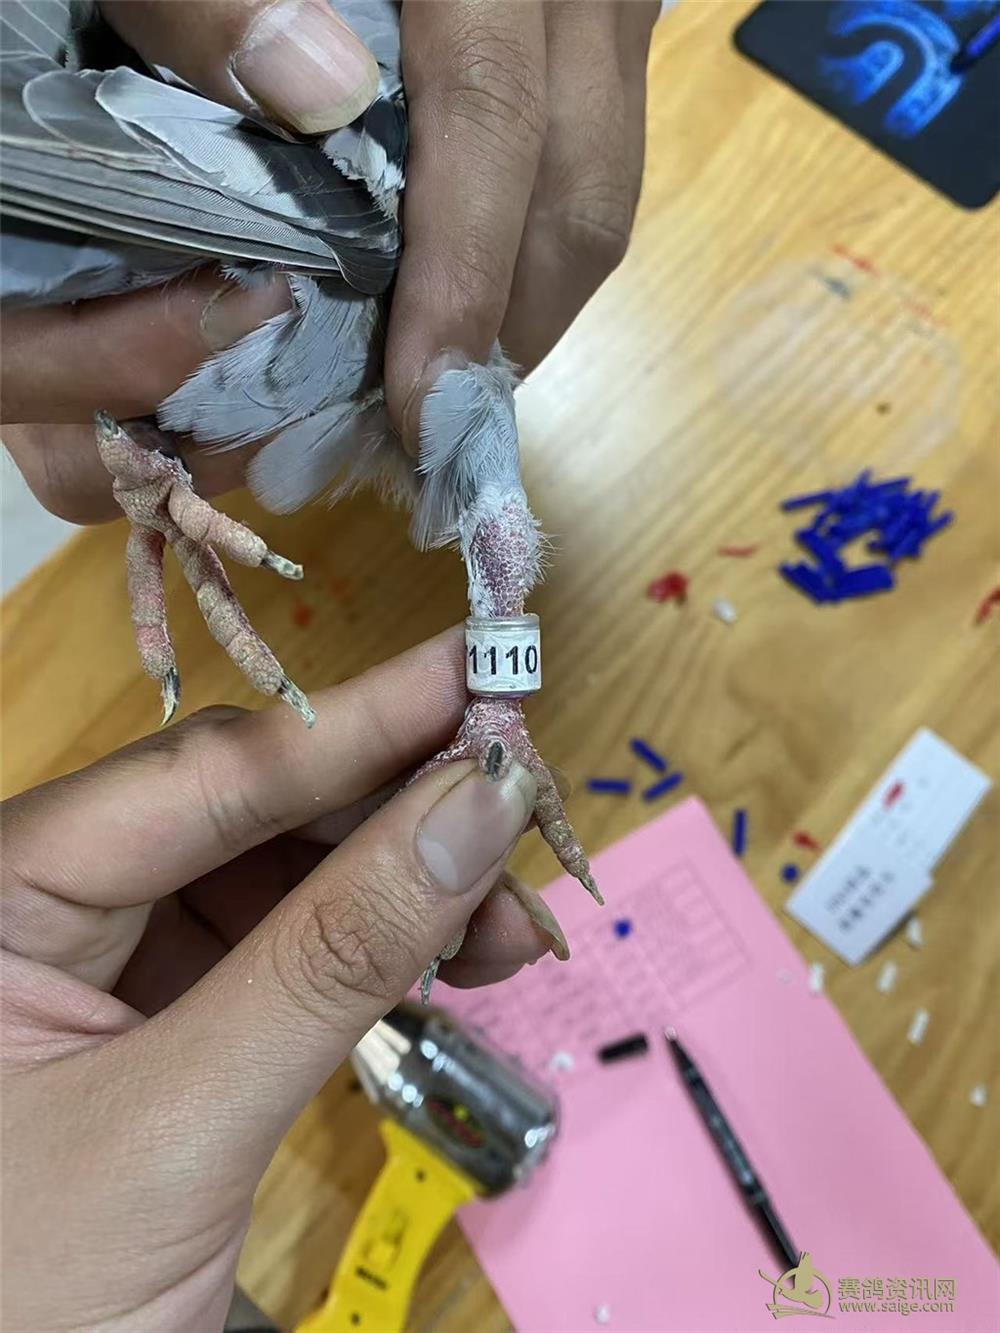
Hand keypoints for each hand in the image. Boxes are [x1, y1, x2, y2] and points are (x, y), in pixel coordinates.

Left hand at [1, 0, 656, 519]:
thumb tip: (315, 101)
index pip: (494, 117)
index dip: (463, 280)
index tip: (420, 410)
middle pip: (581, 188)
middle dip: (513, 334)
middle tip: (437, 437)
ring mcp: (604, 7)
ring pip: (604, 190)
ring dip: (533, 310)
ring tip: (455, 391)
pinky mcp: (600, 33)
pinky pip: (596, 164)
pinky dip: (536, 253)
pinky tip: (476, 303)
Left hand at [2, 630, 558, 1330]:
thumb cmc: (29, 1299)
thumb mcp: (184, 1123)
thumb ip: (334, 955)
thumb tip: (482, 803)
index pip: (208, 772)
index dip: (362, 719)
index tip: (483, 662)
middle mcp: (47, 897)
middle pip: (253, 814)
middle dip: (400, 817)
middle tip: (528, 808)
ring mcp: (104, 960)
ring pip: (281, 881)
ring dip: (408, 892)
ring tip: (515, 920)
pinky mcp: (159, 1019)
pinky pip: (281, 953)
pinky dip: (375, 956)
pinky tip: (458, 956)